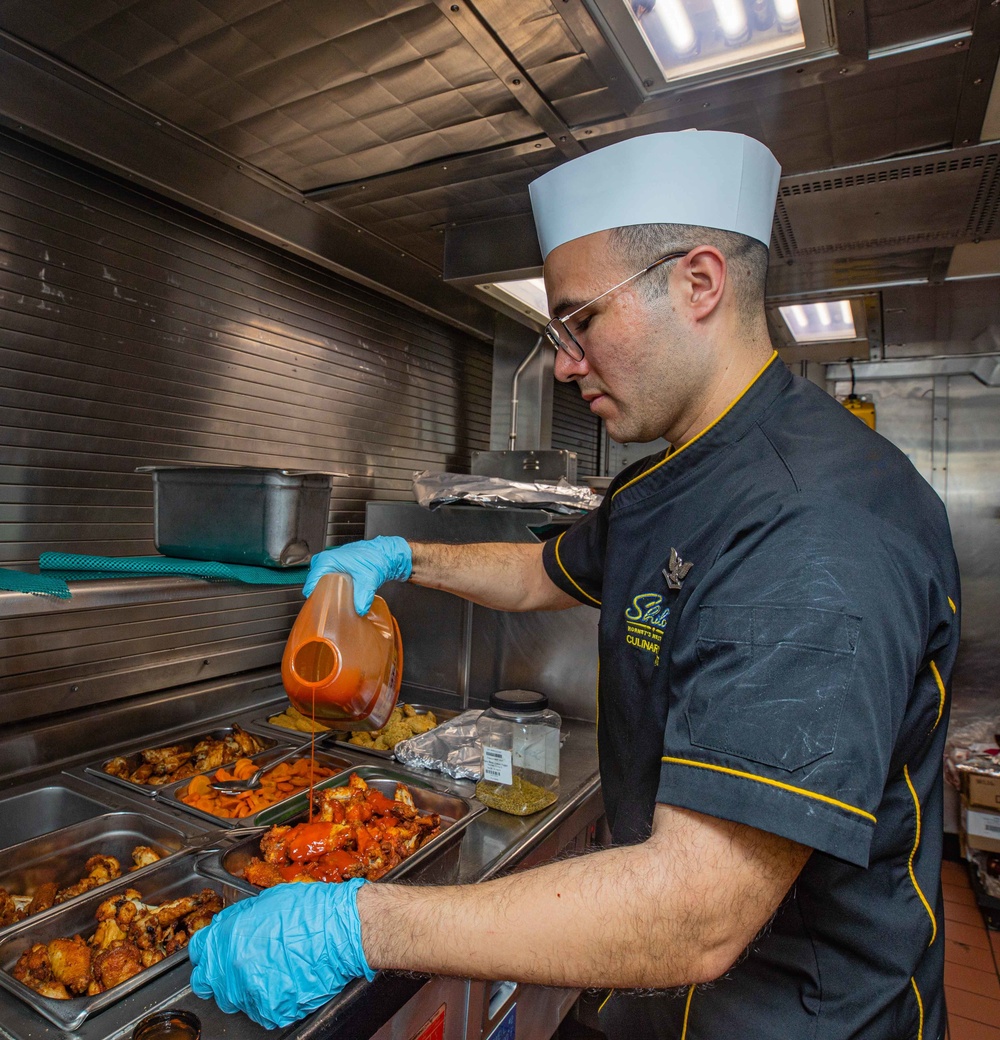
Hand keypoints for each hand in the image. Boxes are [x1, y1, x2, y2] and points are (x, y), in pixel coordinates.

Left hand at [188, 879, 375, 1029]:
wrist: (341, 931)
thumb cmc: (310, 911)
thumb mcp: (266, 901)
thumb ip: (237, 918)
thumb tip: (224, 928)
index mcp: (228, 939)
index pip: (200, 952)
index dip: (208, 950)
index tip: (215, 951)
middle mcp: (233, 970)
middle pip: (211, 982)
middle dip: (224, 972)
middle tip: (249, 960)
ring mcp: (251, 994)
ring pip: (235, 998)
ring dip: (247, 986)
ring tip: (274, 967)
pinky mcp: (271, 1010)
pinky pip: (260, 1009)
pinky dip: (269, 998)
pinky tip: (286, 978)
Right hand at [303, 536, 411, 611]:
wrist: (385, 553)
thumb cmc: (376, 559)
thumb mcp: (368, 580)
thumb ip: (362, 597)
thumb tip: (358, 610)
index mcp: (327, 560)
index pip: (310, 583)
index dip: (313, 597)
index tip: (318, 609)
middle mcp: (325, 559)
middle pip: (314, 583)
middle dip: (319, 596)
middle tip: (327, 608)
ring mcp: (329, 562)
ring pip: (319, 581)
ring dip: (325, 592)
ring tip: (333, 604)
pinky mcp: (335, 566)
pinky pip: (325, 579)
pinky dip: (330, 588)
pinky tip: (338, 596)